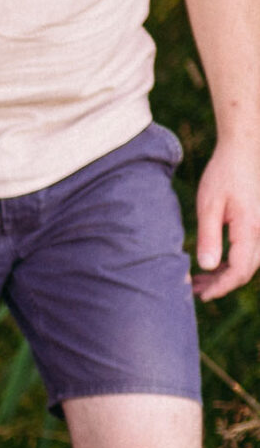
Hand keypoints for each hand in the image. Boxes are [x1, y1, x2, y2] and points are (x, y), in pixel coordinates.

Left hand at [193, 139, 259, 300]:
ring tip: (198, 281)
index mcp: (250, 229)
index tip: (201, 296)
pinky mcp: (257, 223)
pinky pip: (249, 251)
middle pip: (246, 270)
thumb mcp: (208, 207)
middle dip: (222, 285)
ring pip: (248, 262)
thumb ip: (209, 237)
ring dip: (225, 275)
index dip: (221, 287)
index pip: (239, 271)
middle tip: (194, 290)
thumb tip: (207, 267)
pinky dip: (231, 262)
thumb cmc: (222, 176)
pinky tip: (212, 265)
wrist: (241, 152)